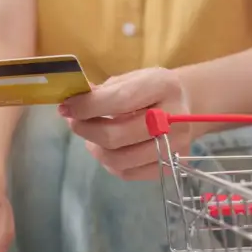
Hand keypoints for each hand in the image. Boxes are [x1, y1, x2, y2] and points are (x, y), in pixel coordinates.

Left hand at [58, 68, 193, 180]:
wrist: (185, 105)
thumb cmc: (150, 90)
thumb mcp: (130, 79)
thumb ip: (103, 91)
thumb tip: (72, 104)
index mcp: (162, 86)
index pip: (119, 100)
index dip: (87, 107)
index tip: (66, 108)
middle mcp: (173, 118)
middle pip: (116, 136)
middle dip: (86, 130)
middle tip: (74, 122)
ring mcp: (174, 147)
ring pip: (119, 160)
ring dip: (95, 149)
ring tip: (90, 137)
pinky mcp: (168, 167)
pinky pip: (127, 173)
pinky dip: (109, 163)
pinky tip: (107, 149)